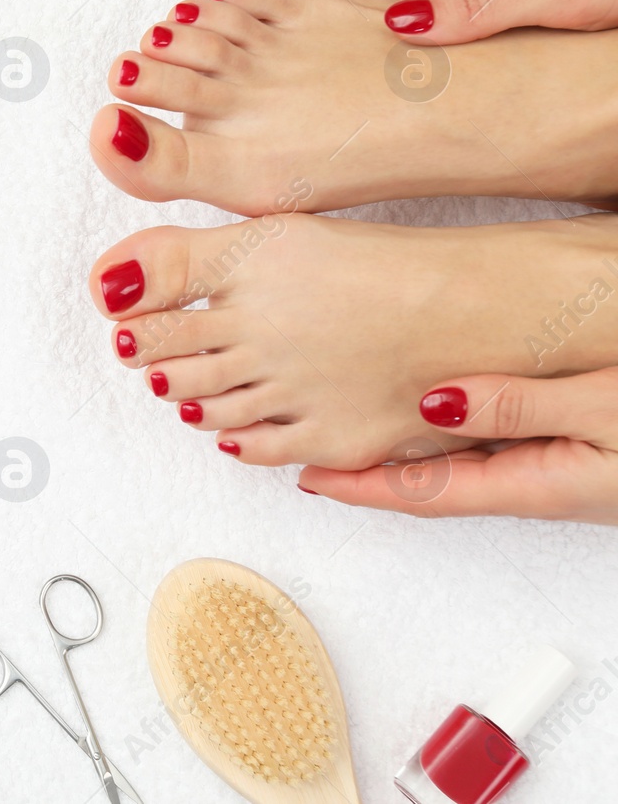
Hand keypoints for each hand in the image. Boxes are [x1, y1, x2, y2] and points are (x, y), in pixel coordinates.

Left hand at [298, 368, 617, 524]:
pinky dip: (455, 429)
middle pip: (434, 481)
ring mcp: (559, 470)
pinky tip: (439, 408)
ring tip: (354, 424)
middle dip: (370, 469)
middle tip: (310, 447)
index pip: (426, 492)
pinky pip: (498, 443)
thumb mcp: (604, 409)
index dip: (360, 484)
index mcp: (538, 485)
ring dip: (409, 449)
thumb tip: (435, 403)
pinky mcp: (578, 452)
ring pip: (464, 460)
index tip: (306, 473)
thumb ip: (522, 406)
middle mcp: (541, 484)